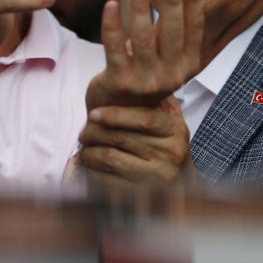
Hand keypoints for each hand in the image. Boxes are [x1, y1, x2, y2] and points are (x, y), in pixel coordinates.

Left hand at [79, 96, 195, 185]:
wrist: (179, 184)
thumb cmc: (165, 145)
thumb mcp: (168, 121)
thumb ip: (155, 100)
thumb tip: (133, 68)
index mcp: (176, 130)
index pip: (143, 119)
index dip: (115, 114)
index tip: (93, 113)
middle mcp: (171, 153)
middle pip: (122, 138)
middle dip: (95, 132)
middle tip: (83, 132)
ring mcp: (158, 175)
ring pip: (112, 158)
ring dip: (90, 151)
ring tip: (84, 146)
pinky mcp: (142, 193)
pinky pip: (108, 180)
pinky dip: (93, 171)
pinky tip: (89, 164)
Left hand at [85, 0, 203, 109]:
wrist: (120, 113)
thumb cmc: (145, 75)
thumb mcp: (166, 55)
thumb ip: (170, 28)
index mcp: (188, 65)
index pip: (194, 28)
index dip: (194, 1)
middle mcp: (171, 75)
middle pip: (172, 32)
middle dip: (172, 0)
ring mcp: (145, 81)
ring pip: (144, 38)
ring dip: (140, 8)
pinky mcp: (120, 82)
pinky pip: (115, 48)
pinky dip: (112, 25)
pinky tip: (110, 6)